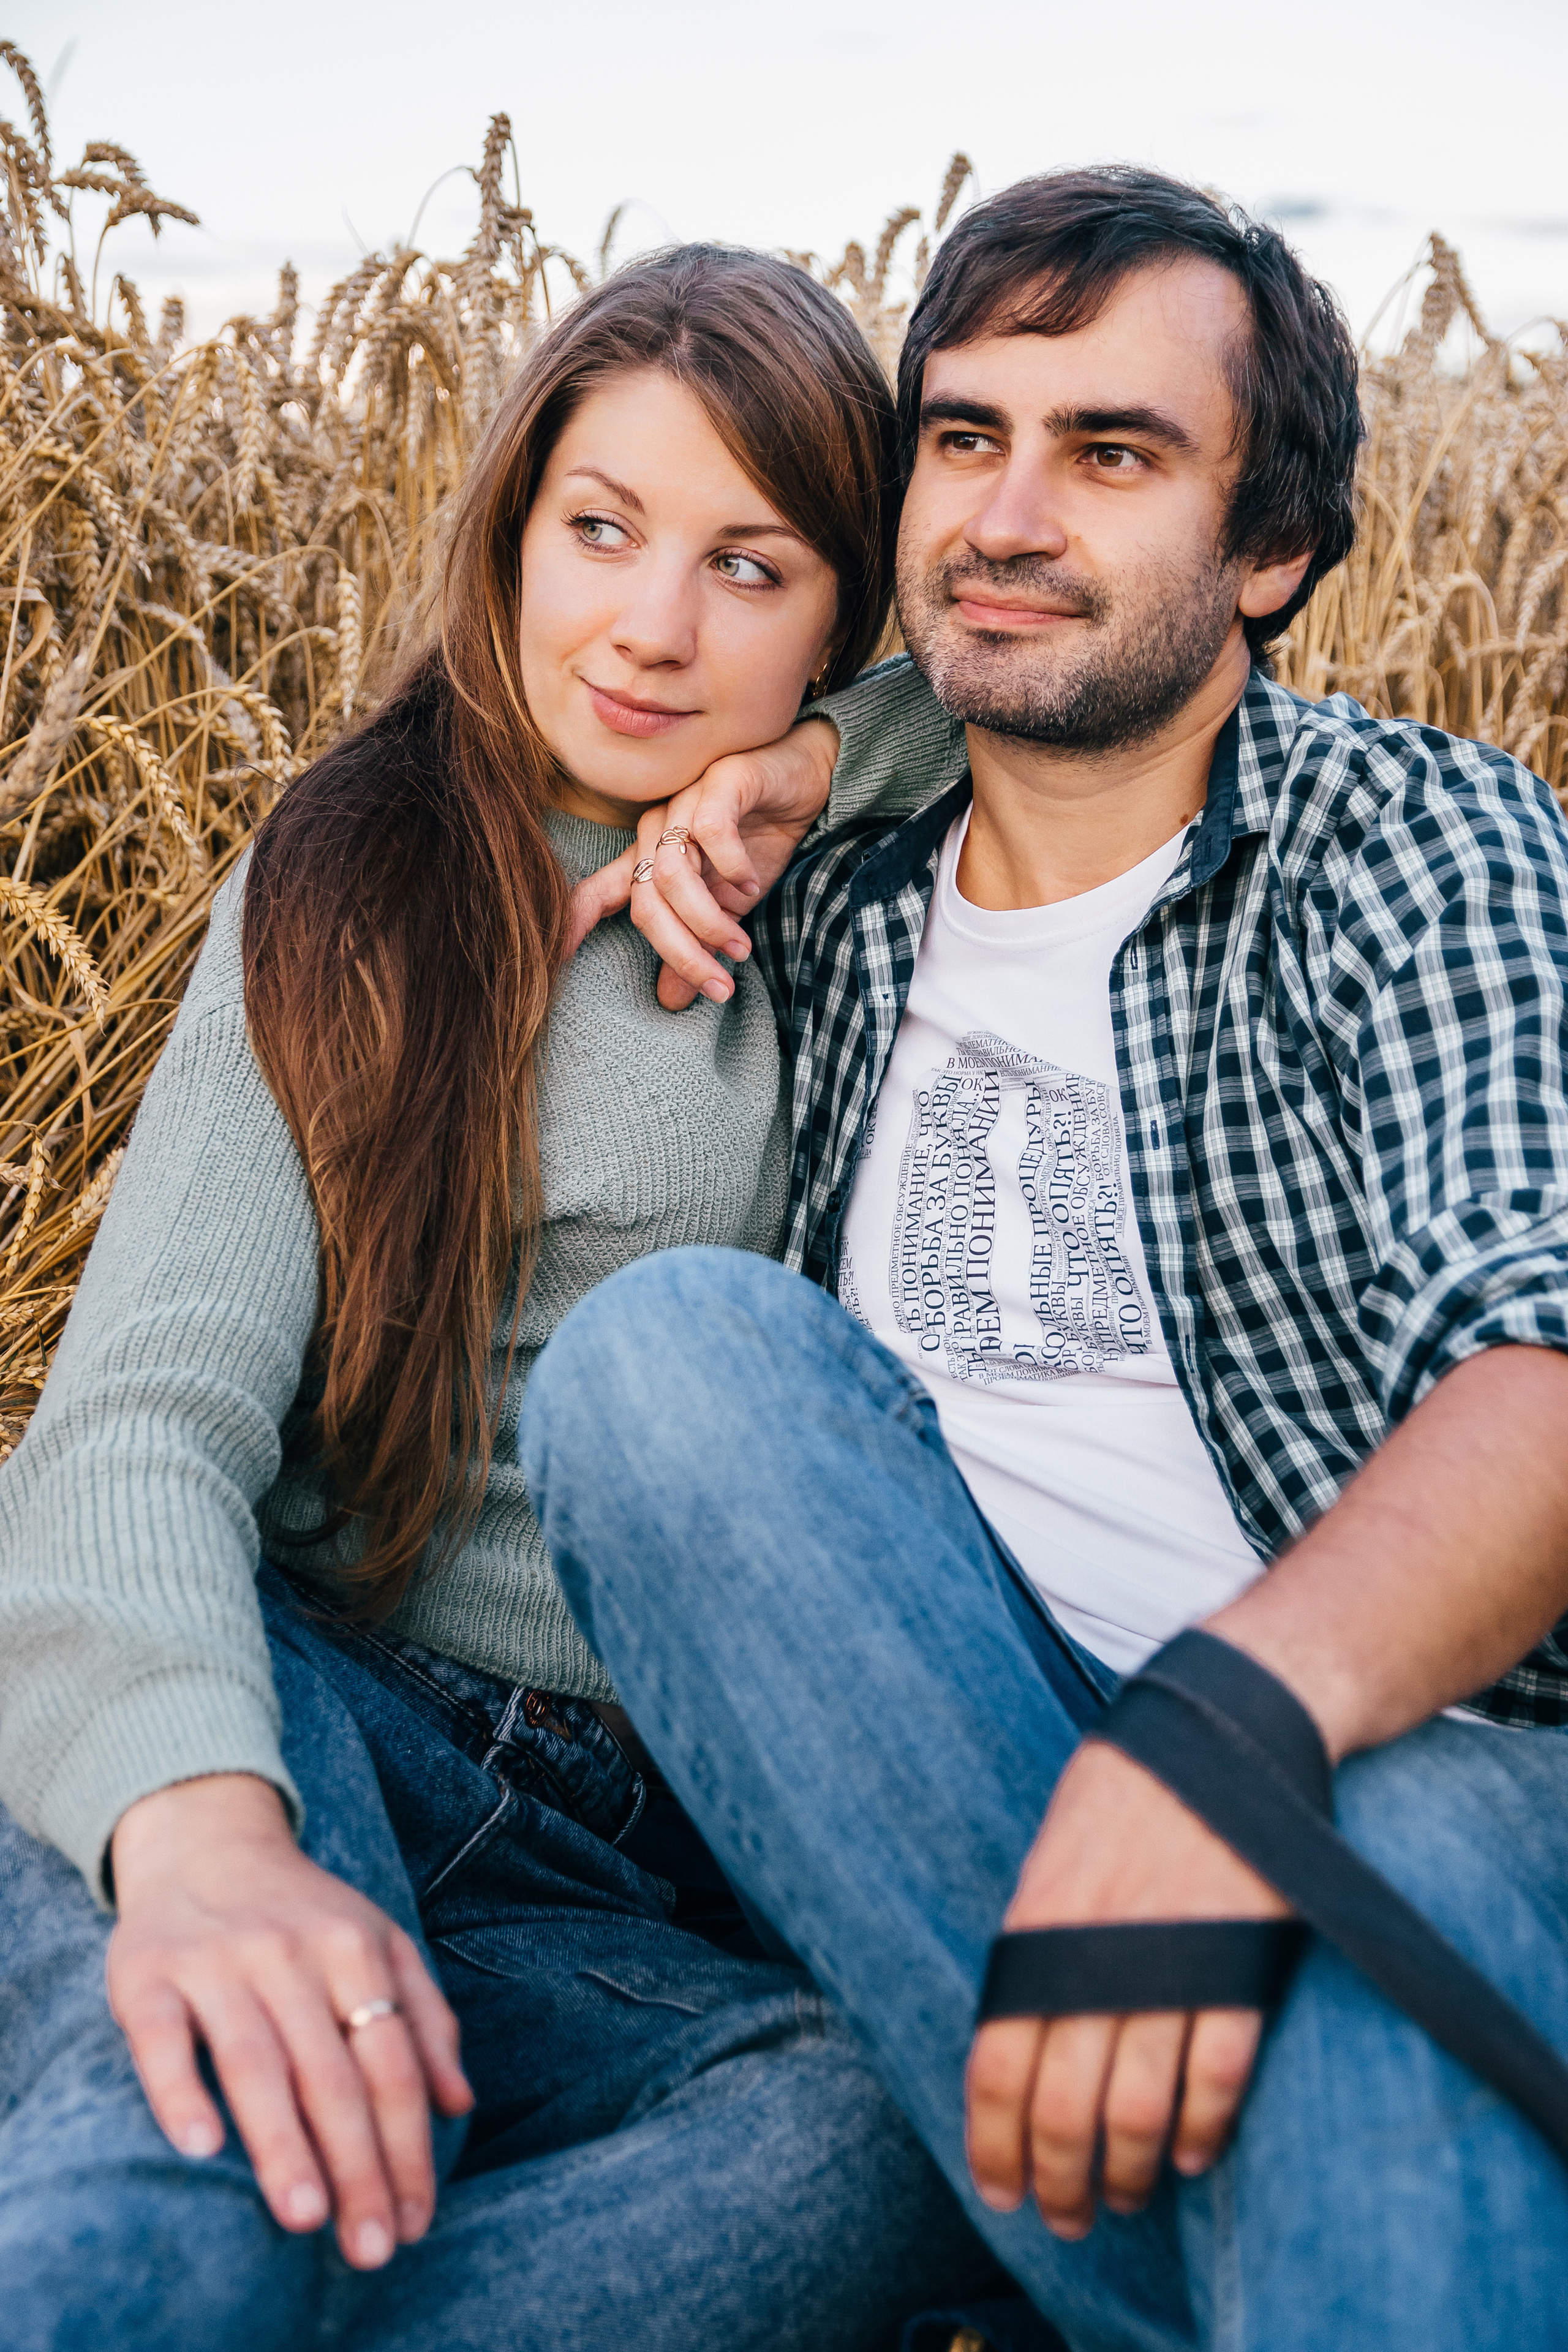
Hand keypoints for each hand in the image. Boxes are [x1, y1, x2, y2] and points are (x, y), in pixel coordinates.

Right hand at [107, 1773, 473, 2269]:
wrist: (205, 1837)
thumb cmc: (304, 1911)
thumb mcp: (381, 1942)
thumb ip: (426, 2017)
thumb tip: (460, 2102)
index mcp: (354, 1946)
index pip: (392, 2063)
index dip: (408, 2145)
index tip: (415, 2220)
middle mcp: (290, 1952)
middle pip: (332, 2074)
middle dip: (358, 2167)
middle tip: (369, 2246)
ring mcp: (218, 1961)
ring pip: (257, 2062)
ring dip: (283, 2144)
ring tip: (305, 2217)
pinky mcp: (148, 1973)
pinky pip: (164, 2039)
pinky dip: (182, 2090)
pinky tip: (201, 2147)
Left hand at [566, 716, 839, 1009]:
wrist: (808, 780)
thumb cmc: (760, 841)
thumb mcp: (728, 908)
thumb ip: (697, 946)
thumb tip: (672, 1002)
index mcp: (650, 858)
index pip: (600, 890)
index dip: (575, 922)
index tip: (557, 959)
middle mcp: (658, 830)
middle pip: (645, 901)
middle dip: (680, 952)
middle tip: (718, 986)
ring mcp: (684, 803)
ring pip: (673, 873)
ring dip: (708, 920)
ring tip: (741, 946)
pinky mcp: (720, 781)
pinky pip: (711, 830)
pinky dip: (731, 866)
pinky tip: (752, 884)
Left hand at [965, 1741, 1288, 2237]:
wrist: (1226, 1727)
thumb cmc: (1131, 1786)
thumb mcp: (1056, 1853)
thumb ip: (1040, 1944)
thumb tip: (1019, 2034)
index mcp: (1040, 1923)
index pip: (997, 2063)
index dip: (993, 2143)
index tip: (1001, 2192)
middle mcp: (1097, 1950)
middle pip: (1062, 2103)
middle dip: (1058, 2178)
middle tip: (1067, 2215)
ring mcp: (1172, 1959)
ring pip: (1137, 2106)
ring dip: (1127, 2169)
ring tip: (1124, 2194)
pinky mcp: (1242, 1960)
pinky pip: (1215, 2074)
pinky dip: (1201, 2128)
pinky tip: (1189, 2155)